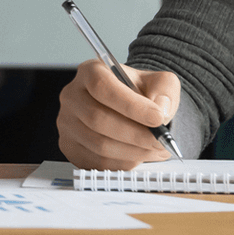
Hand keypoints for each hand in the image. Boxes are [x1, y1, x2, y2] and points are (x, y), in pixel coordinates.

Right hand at [56, 59, 179, 170]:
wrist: (128, 107)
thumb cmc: (140, 92)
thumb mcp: (158, 81)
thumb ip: (165, 90)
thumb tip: (161, 110)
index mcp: (90, 72)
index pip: (102, 87)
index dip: (130, 105)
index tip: (157, 118)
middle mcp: (72, 96)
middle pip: (98, 119)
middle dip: (135, 134)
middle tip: (161, 141)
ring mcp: (68, 124)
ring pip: (99, 145)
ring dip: (134, 152)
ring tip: (156, 149)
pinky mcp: (71, 148)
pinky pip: (98, 163)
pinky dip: (125, 163)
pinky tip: (141, 155)